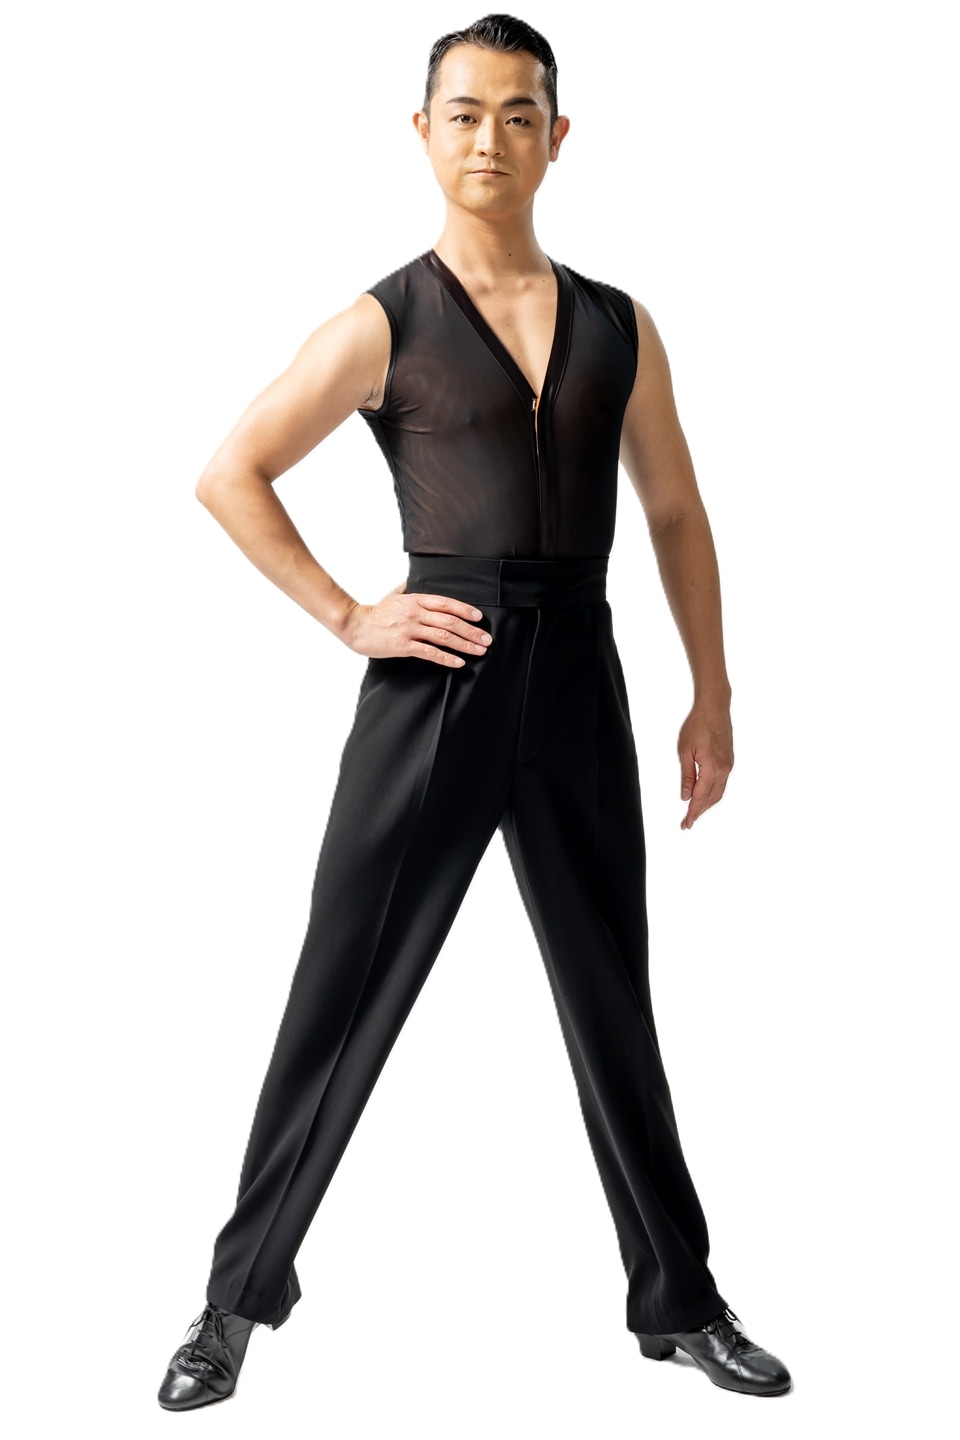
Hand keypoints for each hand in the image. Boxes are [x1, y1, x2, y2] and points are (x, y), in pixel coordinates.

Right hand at [340, 581, 492, 666]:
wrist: (354, 625)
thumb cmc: (374, 612)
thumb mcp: (391, 595)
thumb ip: (404, 588)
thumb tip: (409, 579)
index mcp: (415, 600)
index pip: (446, 603)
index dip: (465, 610)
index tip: (479, 618)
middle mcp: (415, 613)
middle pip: (450, 621)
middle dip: (471, 631)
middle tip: (487, 640)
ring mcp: (409, 629)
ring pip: (444, 636)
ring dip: (465, 644)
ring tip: (479, 651)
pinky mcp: (403, 645)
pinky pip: (429, 652)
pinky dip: (446, 658)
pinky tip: (458, 662)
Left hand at [677, 703, 733, 828]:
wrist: (714, 708)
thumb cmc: (697, 725)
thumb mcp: (685, 751)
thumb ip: (687, 776)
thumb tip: (686, 796)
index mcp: (712, 768)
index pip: (700, 797)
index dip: (692, 813)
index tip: (686, 824)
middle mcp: (724, 770)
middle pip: (712, 799)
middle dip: (699, 812)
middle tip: (687, 822)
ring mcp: (729, 766)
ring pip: (718, 793)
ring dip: (707, 805)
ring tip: (694, 812)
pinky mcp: (729, 761)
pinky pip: (722, 784)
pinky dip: (713, 794)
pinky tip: (705, 796)